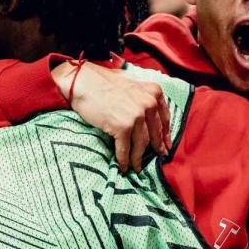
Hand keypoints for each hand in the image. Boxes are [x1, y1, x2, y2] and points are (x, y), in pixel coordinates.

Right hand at [52, 62, 170, 171]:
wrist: (82, 81)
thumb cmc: (103, 81)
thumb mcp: (132, 82)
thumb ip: (143, 94)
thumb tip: (149, 111)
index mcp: (154, 92)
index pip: (164, 118)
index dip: (165, 134)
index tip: (166, 145)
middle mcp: (149, 104)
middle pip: (154, 133)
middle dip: (156, 148)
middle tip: (158, 158)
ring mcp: (136, 116)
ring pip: (141, 144)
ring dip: (138, 159)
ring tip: (137, 168)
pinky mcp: (122, 127)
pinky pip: (125, 148)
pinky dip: (124, 160)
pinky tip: (124, 167)